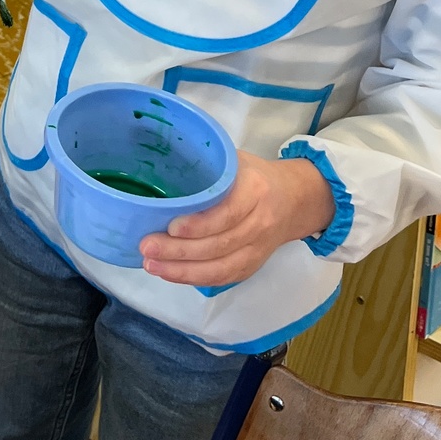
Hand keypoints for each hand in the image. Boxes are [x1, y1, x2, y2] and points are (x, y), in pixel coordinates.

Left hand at [140, 154, 335, 288]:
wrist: (293, 199)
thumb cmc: (253, 175)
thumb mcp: (235, 160)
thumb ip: (207, 165)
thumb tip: (159, 166)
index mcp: (255, 190)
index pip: (229, 213)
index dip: (200, 224)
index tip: (170, 226)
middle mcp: (260, 222)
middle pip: (220, 244)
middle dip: (180, 250)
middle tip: (147, 247)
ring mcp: (259, 248)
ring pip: (222, 267)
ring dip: (183, 271)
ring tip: (152, 265)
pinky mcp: (253, 265)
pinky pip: (224, 277)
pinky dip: (196, 279)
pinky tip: (170, 274)